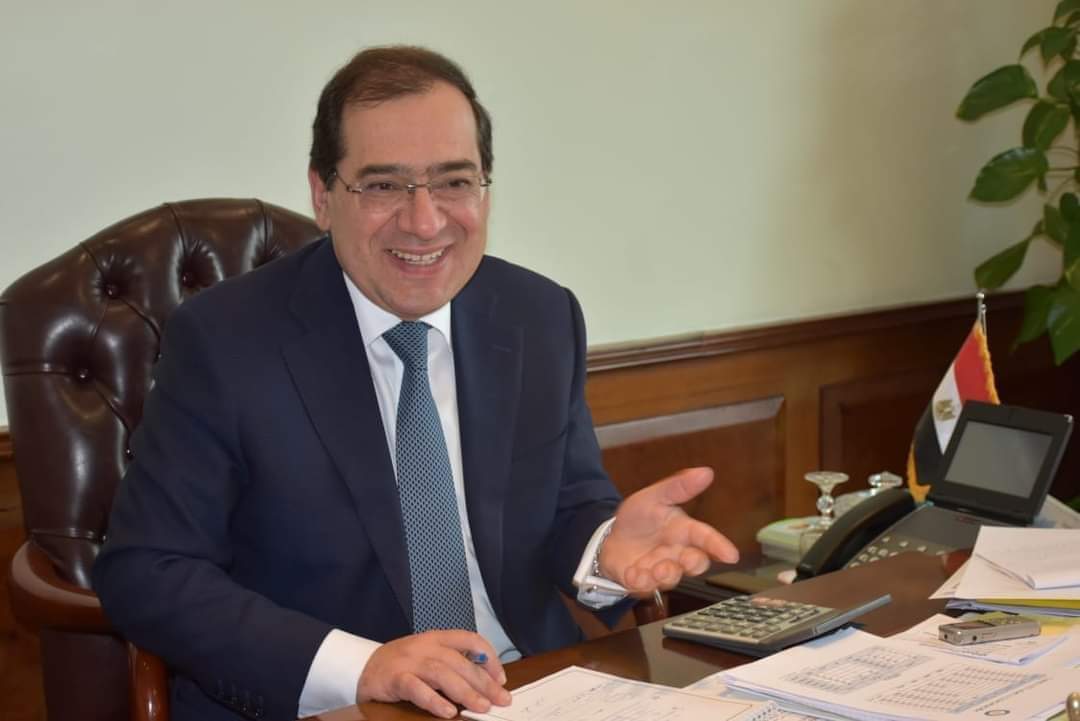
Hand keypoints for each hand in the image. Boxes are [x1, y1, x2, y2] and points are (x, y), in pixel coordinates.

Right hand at [357, 630, 510, 718]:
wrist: (363, 667)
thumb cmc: (403, 664)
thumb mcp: (429, 656)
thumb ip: (453, 664)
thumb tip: (486, 683)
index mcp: (437, 638)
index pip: (470, 640)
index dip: (489, 657)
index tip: (501, 678)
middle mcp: (425, 646)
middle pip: (460, 661)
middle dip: (484, 682)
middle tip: (501, 699)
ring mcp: (409, 661)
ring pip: (442, 673)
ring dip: (465, 691)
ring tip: (482, 707)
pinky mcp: (394, 678)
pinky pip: (416, 688)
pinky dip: (433, 700)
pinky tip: (448, 712)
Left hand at [599, 467, 738, 593]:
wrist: (611, 536)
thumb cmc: (640, 518)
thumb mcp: (655, 497)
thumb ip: (678, 487)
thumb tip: (706, 472)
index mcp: (683, 531)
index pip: (706, 537)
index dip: (719, 545)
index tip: (731, 555)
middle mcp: (676, 554)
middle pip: (696, 563)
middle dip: (694, 563)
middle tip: (687, 559)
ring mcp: (660, 570)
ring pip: (672, 578)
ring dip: (666, 574)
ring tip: (656, 568)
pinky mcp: (641, 582)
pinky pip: (644, 587)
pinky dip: (640, 581)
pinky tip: (633, 573)